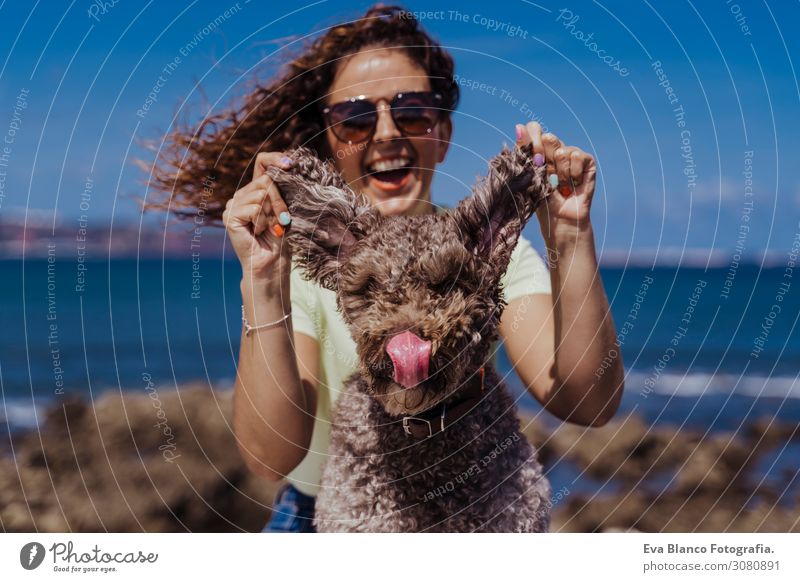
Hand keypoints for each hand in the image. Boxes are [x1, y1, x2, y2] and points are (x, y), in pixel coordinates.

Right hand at [222, 151, 293, 282]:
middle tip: (283, 220)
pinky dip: (262, 221)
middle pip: (266, 180)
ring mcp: (233, 205)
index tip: (291, 163)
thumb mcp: (285, 209)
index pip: (262, 162)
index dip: (276, 159)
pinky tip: (259, 232)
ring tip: (270, 228)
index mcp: (255, 190)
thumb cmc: (281, 238)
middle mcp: (242, 194)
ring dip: (273, 214)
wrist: (272, 263)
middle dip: (280, 201)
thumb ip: (282, 189)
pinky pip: (254, 208)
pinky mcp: (230, 216)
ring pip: (261, 194)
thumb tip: (288, 166)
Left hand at [516, 122, 595, 237]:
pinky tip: (573, 184)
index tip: (532, 158)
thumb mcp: (530, 174)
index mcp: (538, 150)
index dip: (532, 140)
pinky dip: (573, 173)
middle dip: (543, 158)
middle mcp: (555, 148)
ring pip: (562, 151)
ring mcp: (571, 153)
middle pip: (548, 137)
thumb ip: (525, 150)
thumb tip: (519, 125)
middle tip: (546, 176)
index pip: (534, 129)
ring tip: (561, 186)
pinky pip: (577, 156)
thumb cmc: (542, 199)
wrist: (560, 218)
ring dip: (559, 173)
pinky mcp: (586, 160)